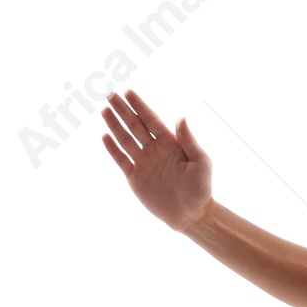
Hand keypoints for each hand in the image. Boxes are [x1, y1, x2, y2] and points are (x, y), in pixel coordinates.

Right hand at [100, 89, 212, 230]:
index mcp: (170, 144)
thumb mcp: (201, 162)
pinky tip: (105, 136)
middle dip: (123, 110)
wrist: (192, 214)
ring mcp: (143, 163)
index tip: (128, 92)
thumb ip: (189, 140)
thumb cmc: (201, 188)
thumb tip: (181, 117)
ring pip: (126, 139)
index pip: (152, 120)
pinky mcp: (135, 178)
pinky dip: (113, 149)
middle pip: (135, 126)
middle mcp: (154, 150)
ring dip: (115, 125)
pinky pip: (121, 160)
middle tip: (110, 94)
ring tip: (105, 109)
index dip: (140, 106)